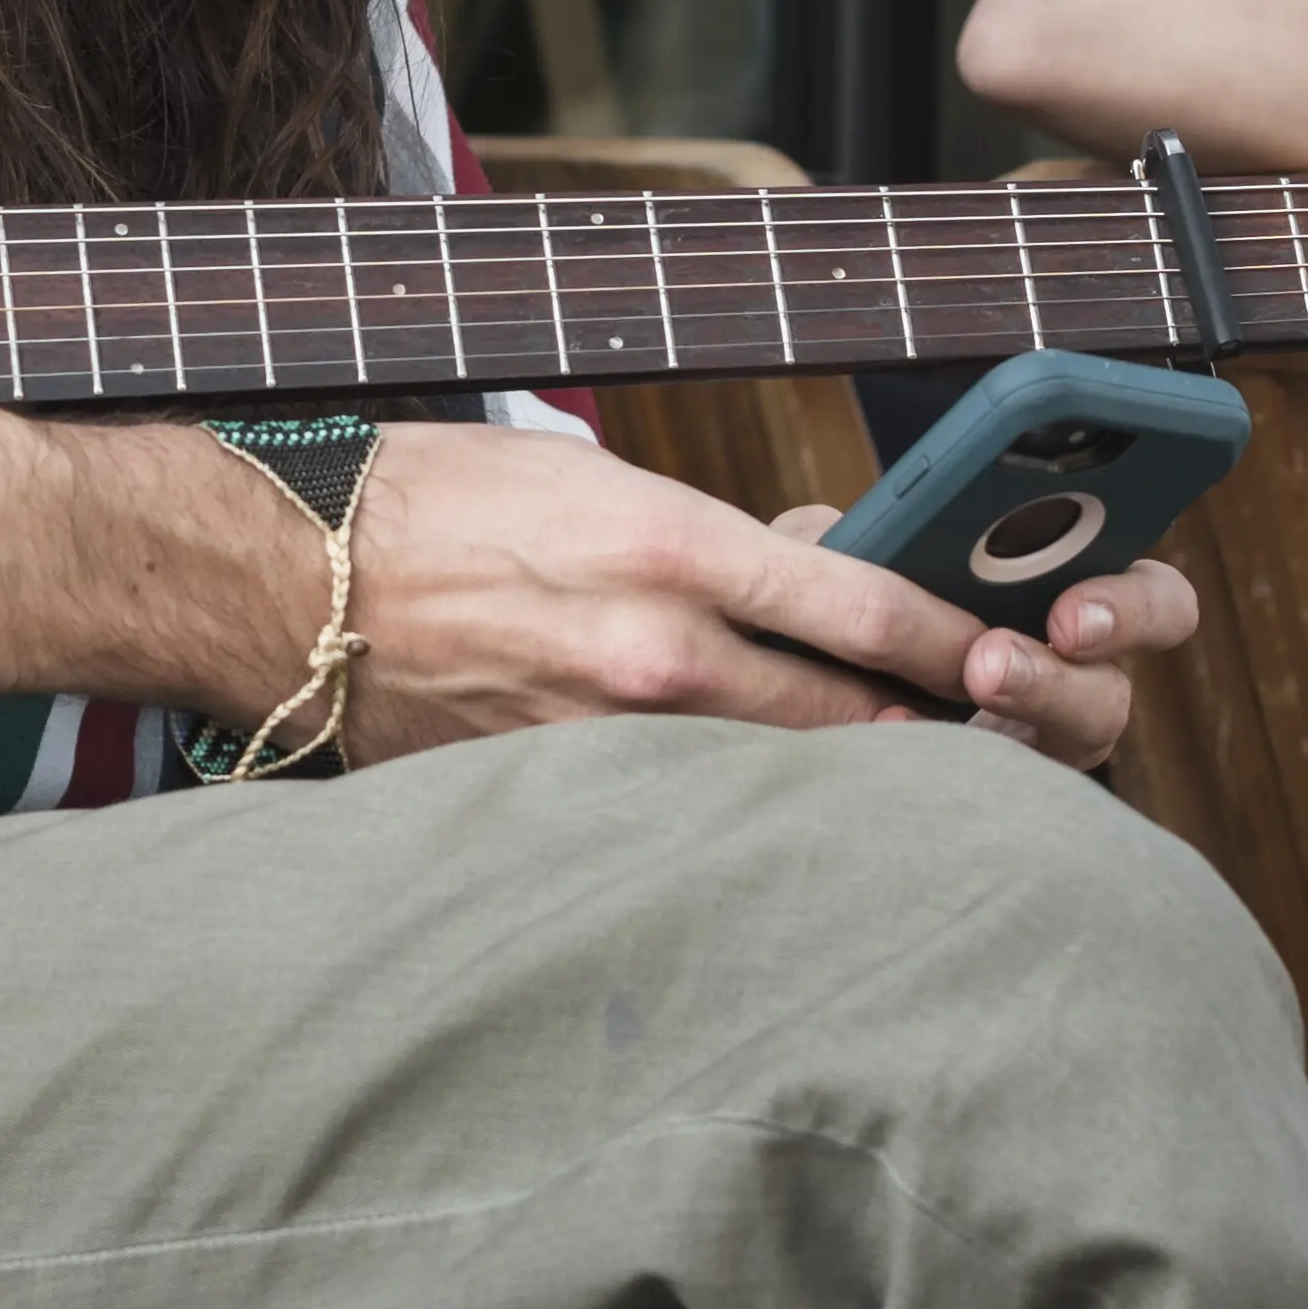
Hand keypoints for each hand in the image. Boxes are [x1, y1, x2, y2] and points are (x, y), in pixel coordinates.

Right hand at [333, 420, 1189, 770]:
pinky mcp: (559, 792)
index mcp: (670, 550)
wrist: (295, 578)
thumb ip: (724, 540)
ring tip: (900, 788)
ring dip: (840, 781)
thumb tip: (825, 569)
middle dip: (927, 734)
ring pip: (774, 777)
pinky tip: (766, 826)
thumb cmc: (449, 503)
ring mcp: (606, 737)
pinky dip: (734, 814)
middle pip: (844, 719)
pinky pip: (680, 810)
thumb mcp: (603, 482)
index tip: (1012, 657)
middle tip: (990, 742)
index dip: (955, 641)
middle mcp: (653, 653)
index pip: (861, 609)